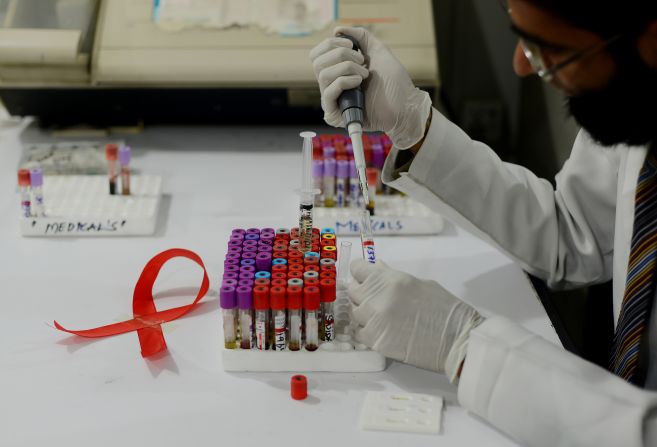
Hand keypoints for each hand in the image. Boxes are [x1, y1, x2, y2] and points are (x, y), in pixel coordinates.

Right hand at [309, 26, 432, 148]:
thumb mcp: (378, 51)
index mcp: (337, 71)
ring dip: (346, 68)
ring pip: (322, 75)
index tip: (352, 45)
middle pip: (317, 62)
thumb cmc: (394, 82)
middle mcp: (332, 85)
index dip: (330, 44)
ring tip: (365, 74)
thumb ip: (360, 37)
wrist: (405, 105)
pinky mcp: (335, 115)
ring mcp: (333, 100)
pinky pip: (328, 93)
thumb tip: (337, 29)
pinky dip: (344, 81)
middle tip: (361, 61)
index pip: (317, 54)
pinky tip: (359, 82)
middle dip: (340, 54)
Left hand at [348, 260, 483, 381]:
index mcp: (390, 279)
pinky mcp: (375, 341)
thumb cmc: (445, 310)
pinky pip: (359, 332)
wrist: (457, 340)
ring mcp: (374, 320)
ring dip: (363, 312)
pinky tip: (381, 329)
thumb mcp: (420, 284)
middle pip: (352, 290)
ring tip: (381, 315)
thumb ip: (393, 276)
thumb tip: (376, 268)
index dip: (360, 272)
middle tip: (374, 297)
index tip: (363, 276)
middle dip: (361, 292)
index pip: (357, 269)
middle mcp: (378, 298)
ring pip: (354, 312)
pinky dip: (366, 330)